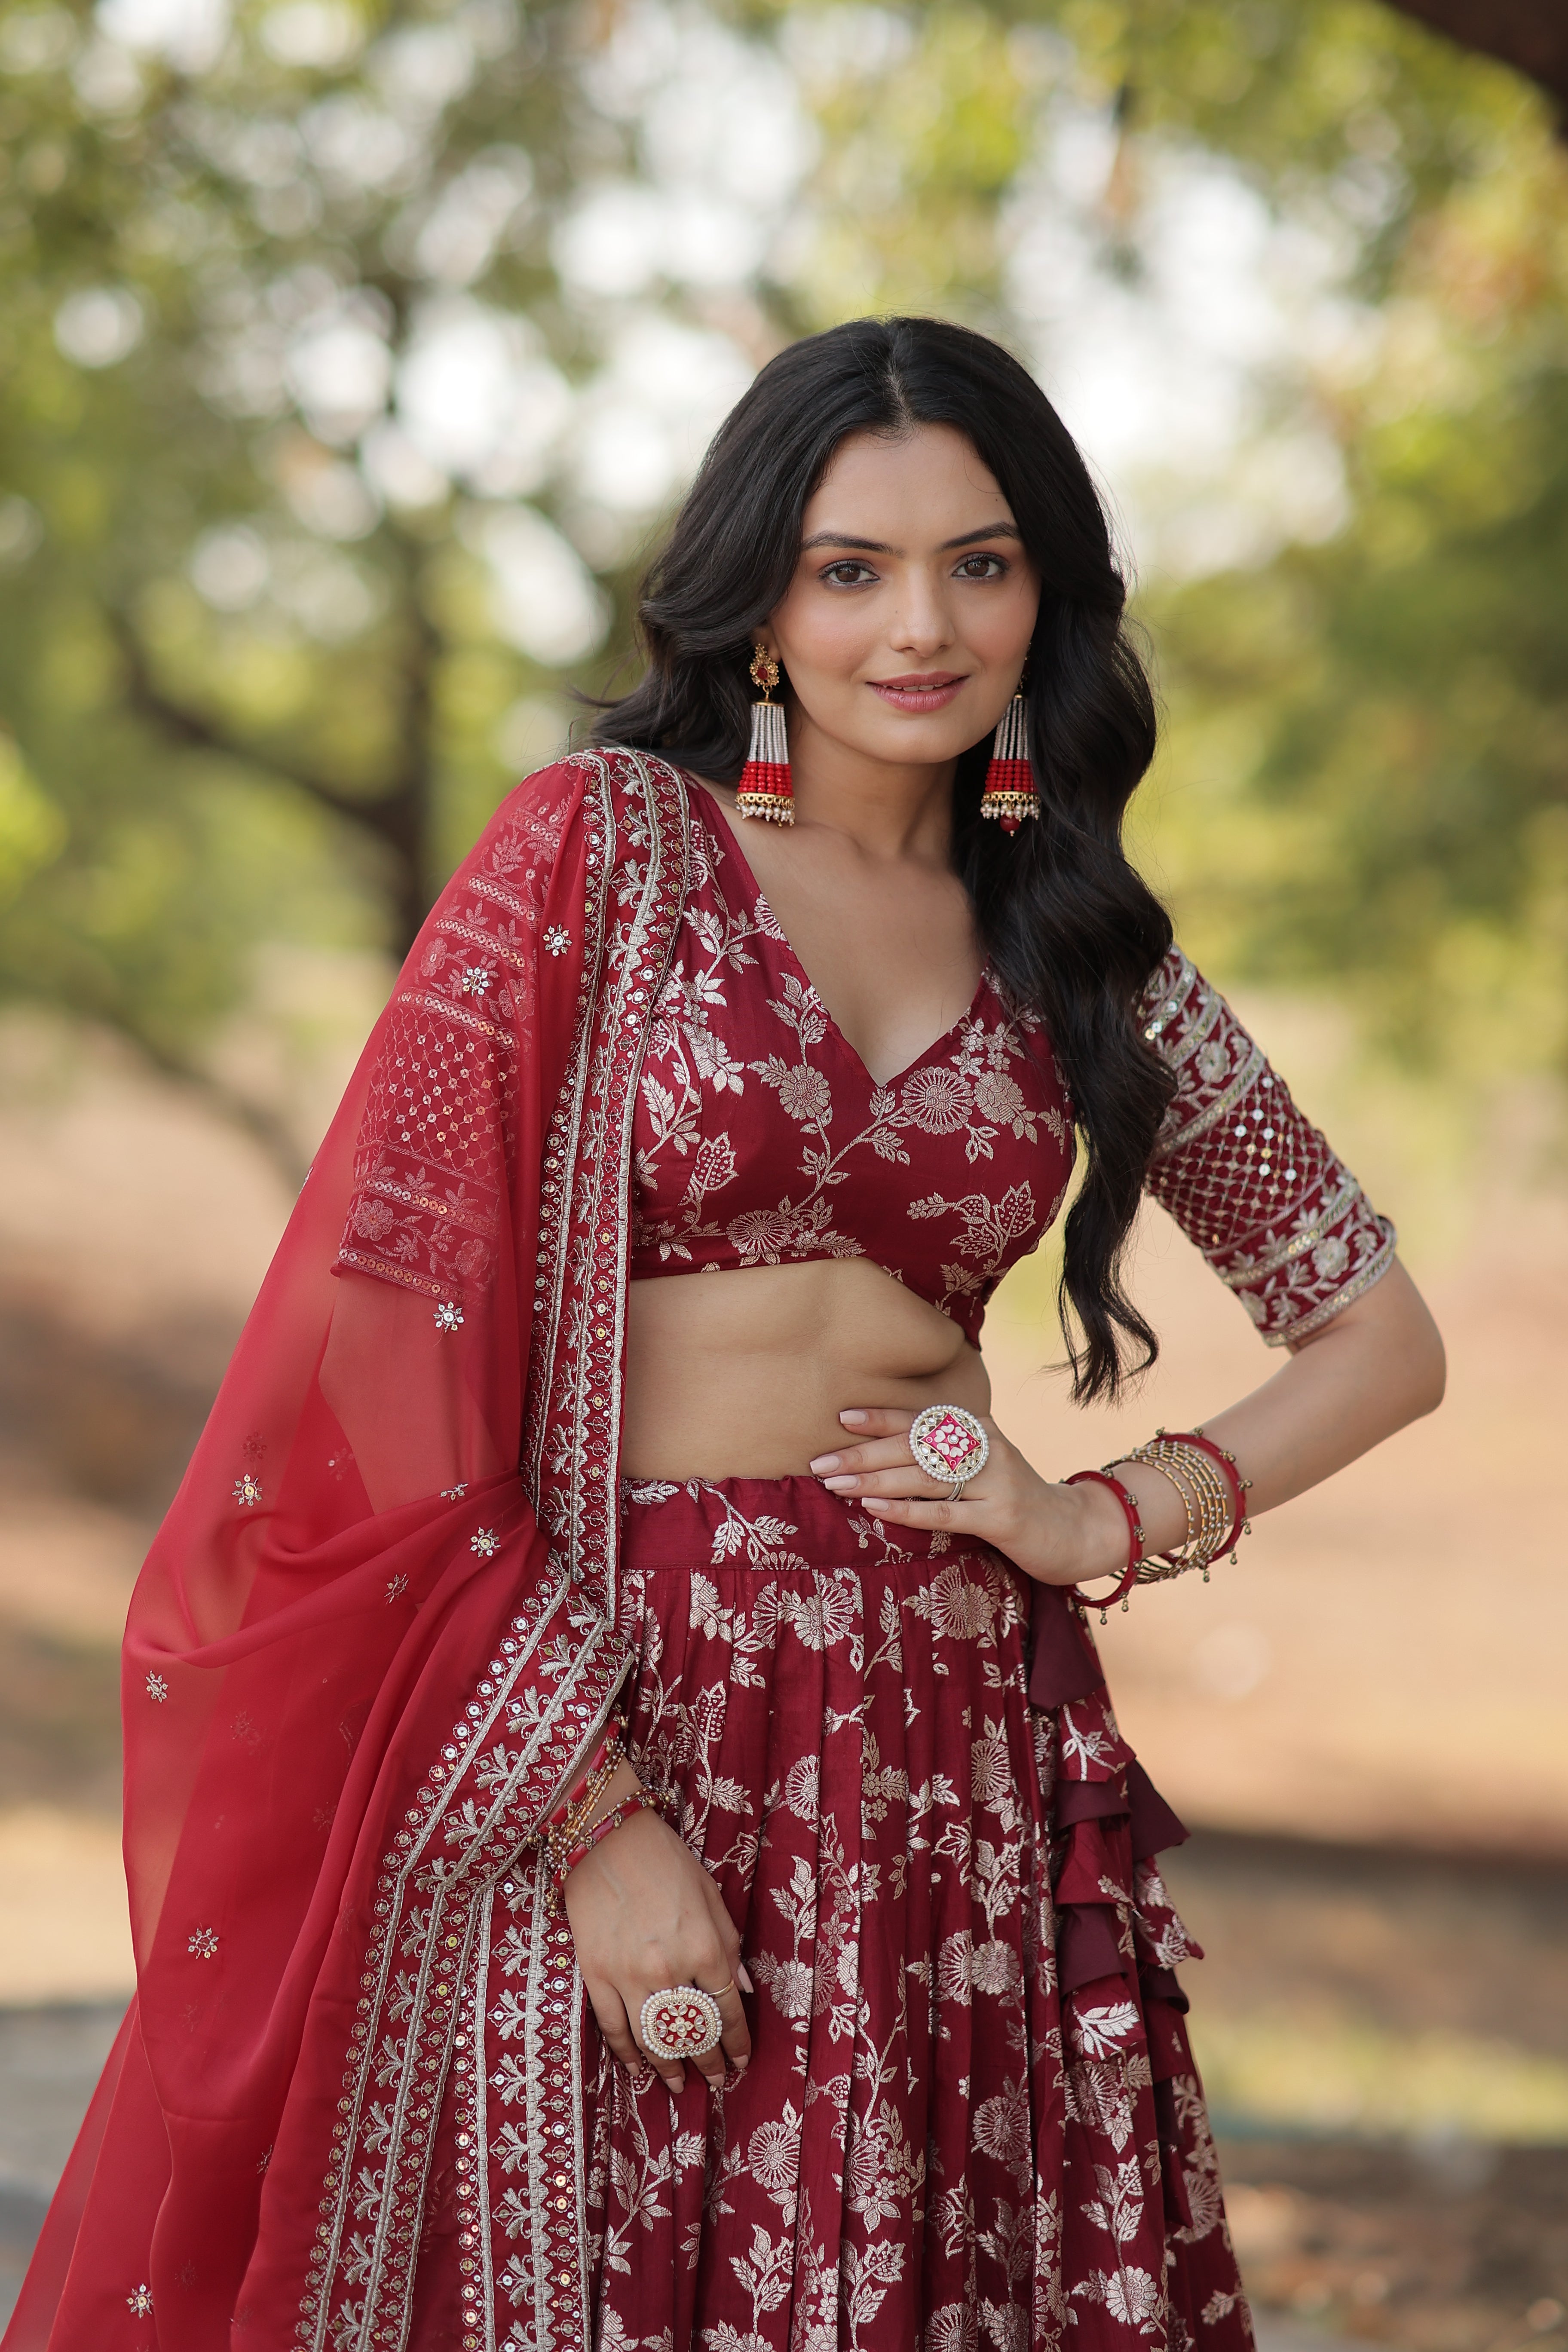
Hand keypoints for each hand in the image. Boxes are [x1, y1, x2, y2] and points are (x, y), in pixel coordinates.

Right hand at [563, 1769, 752, 2094]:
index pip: (727, 2010)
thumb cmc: (666, 1860)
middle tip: (714, 2080)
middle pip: (692, 2032)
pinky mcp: (596, 1975)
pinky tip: (638, 2069)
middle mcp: (670, 1968)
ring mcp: (629, 1976)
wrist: (607, 1838)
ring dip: (669, 2067)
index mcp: (706, 1946)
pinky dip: (627, 2053)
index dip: (735, 2041)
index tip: (740, 2061)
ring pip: (653, 2039)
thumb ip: (729, 1944)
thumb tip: (742, 1989)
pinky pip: (614, 2027)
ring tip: (680, 2085)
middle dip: (706, 2061)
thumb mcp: (711, 1895)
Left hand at [810, 1407, 1133, 1588]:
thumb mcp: (985, 1467)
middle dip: (864, 1454)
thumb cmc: (1015, 1499)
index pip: (922, 1419)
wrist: (1075, 1530)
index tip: (841, 1418)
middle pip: (916, 1447)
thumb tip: (885, 1456)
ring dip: (875, 1481)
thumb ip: (948, 1456)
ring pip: (925, 1477)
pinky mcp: (1002, 1517)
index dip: (881, 1417)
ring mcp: (996, 1482)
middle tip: (821, 1461)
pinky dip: (907, 1510)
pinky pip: (945, 1512)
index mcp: (980, 1430)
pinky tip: (875, 1510)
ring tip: (835, 1483)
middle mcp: (988, 1448)